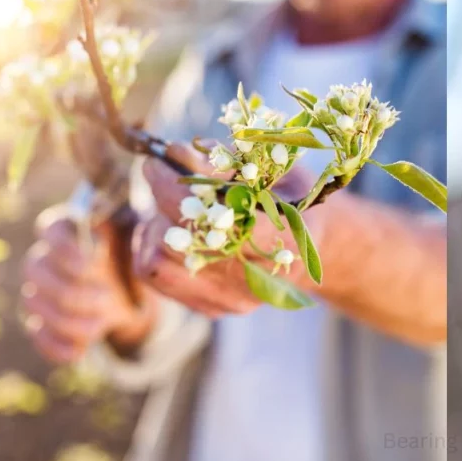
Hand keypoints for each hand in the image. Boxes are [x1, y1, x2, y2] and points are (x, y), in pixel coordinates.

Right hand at [21, 208, 156, 363]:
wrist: (136, 292)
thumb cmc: (135, 255)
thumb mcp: (142, 238)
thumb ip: (131, 228)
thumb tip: (122, 225)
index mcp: (70, 230)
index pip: (51, 229)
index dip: (63, 248)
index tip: (88, 263)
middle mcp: (47, 258)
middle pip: (35, 269)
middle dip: (71, 288)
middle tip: (106, 296)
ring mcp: (40, 291)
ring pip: (35, 303)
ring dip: (69, 316)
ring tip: (103, 321)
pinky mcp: (44, 322)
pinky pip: (38, 335)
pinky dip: (56, 346)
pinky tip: (78, 352)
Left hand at [133, 144, 317, 316]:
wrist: (310, 245)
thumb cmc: (291, 196)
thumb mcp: (274, 168)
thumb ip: (231, 162)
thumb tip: (178, 153)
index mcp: (285, 238)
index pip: (217, 219)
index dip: (179, 188)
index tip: (159, 160)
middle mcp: (260, 277)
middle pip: (184, 240)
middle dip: (161, 198)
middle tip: (157, 171)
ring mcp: (235, 298)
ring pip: (161, 260)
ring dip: (156, 224)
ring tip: (167, 203)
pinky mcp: (213, 307)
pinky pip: (158, 277)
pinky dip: (151, 247)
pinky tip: (167, 228)